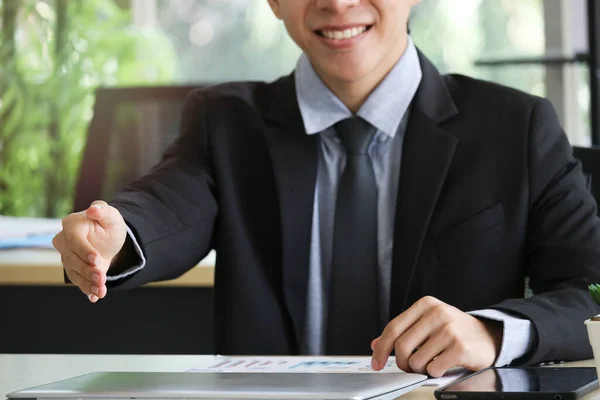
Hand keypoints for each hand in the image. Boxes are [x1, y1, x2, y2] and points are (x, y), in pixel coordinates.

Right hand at [52, 201, 126, 302]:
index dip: (84, 251)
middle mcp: (63, 240)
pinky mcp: (72, 268)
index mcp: (71, 224)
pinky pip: (77, 280)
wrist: (109, 239)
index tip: (97, 260)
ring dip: (87, 283)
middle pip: (72, 259)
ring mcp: (66, 256)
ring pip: (73, 272)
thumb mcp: (111, 216)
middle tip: (102, 278)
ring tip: (101, 290)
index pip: (74, 240)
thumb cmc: (108, 224)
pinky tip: (94, 296)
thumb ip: (104, 210)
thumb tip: (94, 209)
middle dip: (87, 270)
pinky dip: (86, 289)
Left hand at [370, 296, 501, 377]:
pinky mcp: (460, 347)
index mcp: (425, 304)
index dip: (381, 348)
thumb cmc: (455, 330)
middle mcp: (437, 313)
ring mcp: (449, 330)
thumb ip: (403, 332)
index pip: (393, 328)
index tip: (376, 362)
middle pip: (402, 346)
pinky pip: (433, 369)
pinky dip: (434, 372)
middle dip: (401, 363)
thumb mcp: (428, 323)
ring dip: (420, 369)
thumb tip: (376, 344)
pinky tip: (443, 365)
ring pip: (416, 361)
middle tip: (408, 367)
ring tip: (432, 362)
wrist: (489, 336)